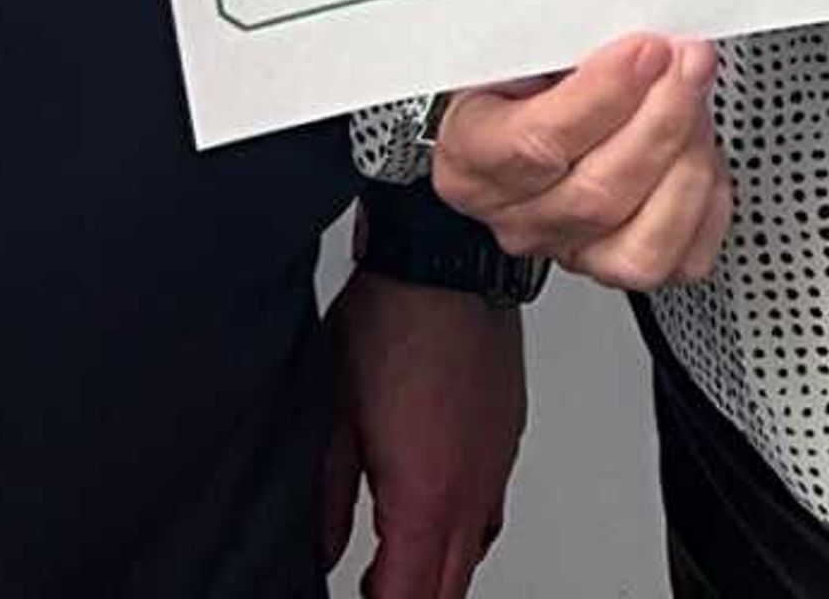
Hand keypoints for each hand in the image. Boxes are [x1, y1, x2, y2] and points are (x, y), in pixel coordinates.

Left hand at [318, 268, 522, 598]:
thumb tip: (323, 545)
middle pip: (447, 590)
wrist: (444, 262)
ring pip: (474, 557)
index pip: (408, 596)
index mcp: (425, 495)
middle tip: (373, 594)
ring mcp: (495, 466)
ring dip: (437, 576)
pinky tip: (438, 525)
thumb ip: (328, 497)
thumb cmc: (390, 322)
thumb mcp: (333, 416)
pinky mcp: (505, 440)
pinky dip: (463, 538)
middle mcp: (470, 490)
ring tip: (399, 576)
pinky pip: (489, 514)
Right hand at [431, 34, 729, 288]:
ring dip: (689, 159)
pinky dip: (707, 200)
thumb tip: (620, 23)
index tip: (644, 49)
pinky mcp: (626, 270)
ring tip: (697, 99)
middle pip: (599, 192)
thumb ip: (560, 39)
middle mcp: (519, 219)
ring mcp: (573, 251)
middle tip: (689, 61)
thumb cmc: (523, 80)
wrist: (524, 120)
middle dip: (662, 117)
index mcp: (473, 159)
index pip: (535, 144)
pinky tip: (701, 150)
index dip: (601, 96)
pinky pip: (683, 258)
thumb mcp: (519, 45)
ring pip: (644, 241)